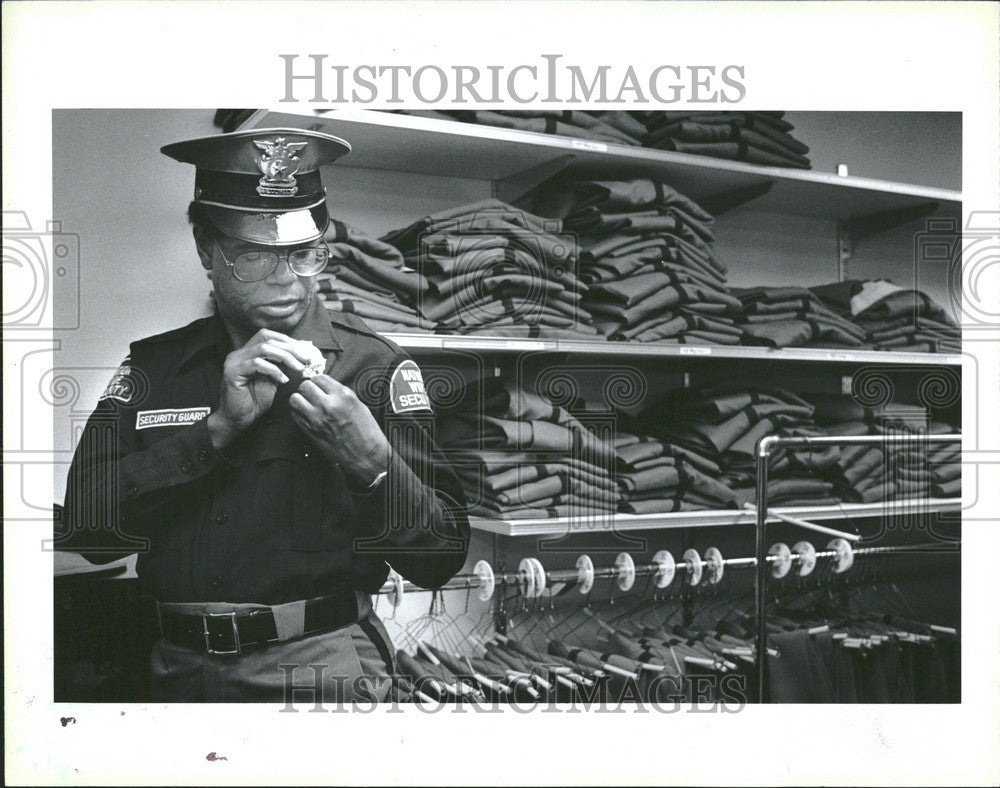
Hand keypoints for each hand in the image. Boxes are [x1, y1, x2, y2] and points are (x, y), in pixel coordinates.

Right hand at [208, 329, 314, 447]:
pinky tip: (284, 380)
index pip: (267, 336)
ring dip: (286, 357)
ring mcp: (234, 361)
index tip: (305, 351)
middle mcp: (239, 353)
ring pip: (264, 349)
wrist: (238, 420)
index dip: (287, 340)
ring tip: (299, 368)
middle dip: (291, 349)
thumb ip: (281, 366)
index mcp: (247, 352)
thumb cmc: (255, 402)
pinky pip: (257, 363)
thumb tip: (301, 356)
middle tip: (307, 359)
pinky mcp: (233, 372)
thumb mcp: (273, 380)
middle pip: (267, 340)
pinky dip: (273, 370)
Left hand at [288, 374, 390, 484]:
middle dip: (308, 387)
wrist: (365, 455)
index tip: (319, 384)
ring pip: (295, 399)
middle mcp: (328, 405)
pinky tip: (306, 414)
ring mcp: (316, 419)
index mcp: (343, 397)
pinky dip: (298, 412)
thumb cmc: (366, 432)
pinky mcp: (310, 431)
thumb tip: (327, 387)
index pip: (320, 378)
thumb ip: (341, 394)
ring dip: (300, 399)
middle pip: (304, 386)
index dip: (318, 380)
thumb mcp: (359, 405)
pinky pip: (295, 415)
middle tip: (312, 392)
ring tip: (306, 402)